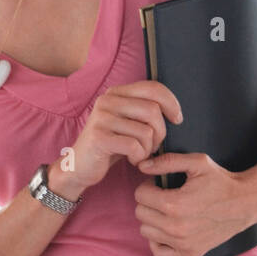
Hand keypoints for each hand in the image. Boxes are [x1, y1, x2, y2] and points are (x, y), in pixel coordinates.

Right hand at [58, 81, 182, 191]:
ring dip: (148, 148)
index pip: (152, 88)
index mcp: (115, 93)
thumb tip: (174, 109)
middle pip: (153, 110)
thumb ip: (144, 111)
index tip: (177, 119)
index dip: (171, 103)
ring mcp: (101, 118)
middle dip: (161, 133)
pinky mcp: (99, 137)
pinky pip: (134, 146)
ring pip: (146, 131)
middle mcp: (107, 101)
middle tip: (153, 146)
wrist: (79, 168)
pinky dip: (138, 157)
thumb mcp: (127, 124)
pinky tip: (131, 160)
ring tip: (139, 154)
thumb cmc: (110, 147)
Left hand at [134, 153, 256, 255]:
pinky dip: (159, 242)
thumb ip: (167, 161)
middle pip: (141, 214)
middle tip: (165, 197)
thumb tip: (142, 166)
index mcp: (174, 204)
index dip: (148, 187)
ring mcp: (182, 243)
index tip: (160, 186)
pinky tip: (168, 230)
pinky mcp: (189, 254)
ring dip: (153, 221)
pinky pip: (158, 253)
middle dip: (149, 202)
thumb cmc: (221, 181)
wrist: (246, 203)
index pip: (140, 196)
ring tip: (169, 212)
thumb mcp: (197, 163)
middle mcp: (176, 227)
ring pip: (146, 232)